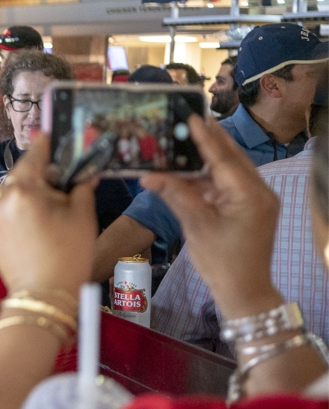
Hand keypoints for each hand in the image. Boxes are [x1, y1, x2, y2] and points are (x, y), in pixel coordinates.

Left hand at [0, 134, 97, 298]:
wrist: (44, 296)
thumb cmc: (69, 255)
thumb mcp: (83, 216)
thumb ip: (81, 187)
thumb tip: (83, 173)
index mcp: (24, 190)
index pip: (34, 155)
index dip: (44, 144)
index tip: (49, 134)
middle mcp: (1, 199)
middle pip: (19, 174)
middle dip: (37, 171)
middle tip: (56, 173)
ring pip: (9, 193)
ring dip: (26, 191)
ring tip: (46, 200)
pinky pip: (3, 212)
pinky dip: (17, 210)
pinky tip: (33, 220)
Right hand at [141, 116, 281, 319]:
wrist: (243, 291)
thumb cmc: (221, 262)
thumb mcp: (196, 226)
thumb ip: (175, 195)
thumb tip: (148, 175)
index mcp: (250, 194)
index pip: (223, 158)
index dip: (204, 137)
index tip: (190, 116)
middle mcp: (260, 191)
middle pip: (231, 158)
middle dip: (210, 140)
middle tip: (189, 118)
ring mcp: (257, 199)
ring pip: (230, 169)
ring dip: (208, 157)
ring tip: (187, 138)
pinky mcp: (250, 207)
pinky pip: (229, 184)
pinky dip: (210, 176)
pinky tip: (191, 168)